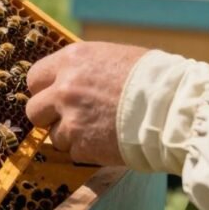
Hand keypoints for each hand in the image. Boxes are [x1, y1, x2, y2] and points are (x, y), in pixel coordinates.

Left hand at [26, 41, 149, 164]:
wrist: (174, 107)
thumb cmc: (152, 78)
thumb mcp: (113, 56)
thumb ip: (84, 67)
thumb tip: (69, 75)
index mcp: (71, 60)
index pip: (35, 77)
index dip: (44, 90)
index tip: (54, 96)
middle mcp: (64, 88)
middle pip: (34, 109)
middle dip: (49, 116)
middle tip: (70, 117)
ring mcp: (71, 119)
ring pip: (54, 135)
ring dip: (71, 136)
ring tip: (100, 129)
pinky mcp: (82, 146)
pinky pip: (74, 152)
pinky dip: (88, 151)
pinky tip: (108, 141)